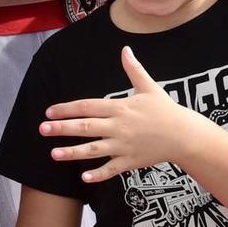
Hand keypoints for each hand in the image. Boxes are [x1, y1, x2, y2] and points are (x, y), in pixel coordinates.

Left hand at [42, 47, 200, 182]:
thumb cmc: (165, 110)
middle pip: (85, 127)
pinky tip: (83, 177)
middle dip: (62, 128)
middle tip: (42, 130)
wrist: (185, 135)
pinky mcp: (131, 161)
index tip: (49, 112)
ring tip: (53, 154)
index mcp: (120, 107)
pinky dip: (98, 174)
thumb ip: (134, 69)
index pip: (87, 106)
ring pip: (94, 149)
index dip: (67, 108)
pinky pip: (112, 169)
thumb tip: (126, 49)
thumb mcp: (149, 87)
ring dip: (73, 152)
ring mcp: (124, 146)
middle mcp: (119, 127)